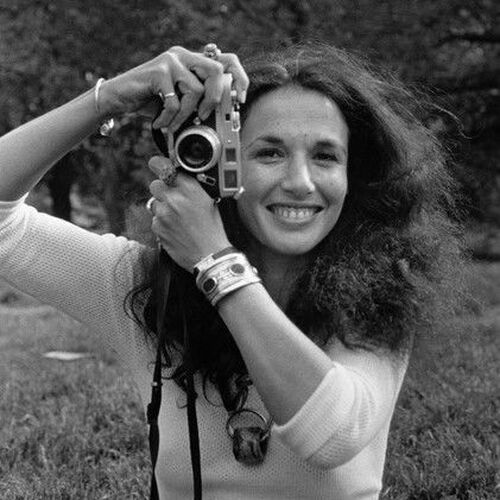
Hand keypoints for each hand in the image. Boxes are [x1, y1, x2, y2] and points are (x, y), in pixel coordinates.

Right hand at [98, 46, 248, 129]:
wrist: (118, 99)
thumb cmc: (151, 103)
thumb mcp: (180, 101)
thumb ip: (199, 101)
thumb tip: (224, 117)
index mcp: (192, 61)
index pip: (226, 59)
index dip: (239, 78)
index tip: (240, 100)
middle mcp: (184, 56)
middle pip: (216, 70)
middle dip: (214, 98)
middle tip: (203, 116)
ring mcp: (171, 61)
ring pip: (196, 90)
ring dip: (186, 115)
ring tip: (173, 124)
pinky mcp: (159, 71)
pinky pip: (175, 101)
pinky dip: (169, 118)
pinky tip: (160, 123)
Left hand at [148, 156, 231, 270]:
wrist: (210, 255)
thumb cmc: (213, 229)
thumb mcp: (209, 201)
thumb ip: (192, 187)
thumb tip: (179, 177)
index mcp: (190, 188)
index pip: (163, 166)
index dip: (158, 164)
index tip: (156, 164)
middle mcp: (174, 198)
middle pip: (155, 184)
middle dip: (163, 190)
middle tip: (174, 198)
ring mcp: (163, 214)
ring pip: (154, 202)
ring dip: (162, 206)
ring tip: (177, 217)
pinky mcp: (157, 228)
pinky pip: (154, 219)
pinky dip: (162, 222)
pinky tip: (175, 228)